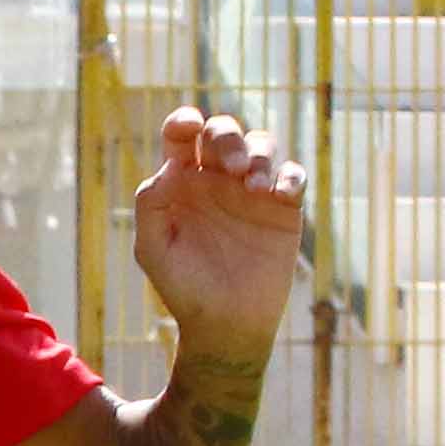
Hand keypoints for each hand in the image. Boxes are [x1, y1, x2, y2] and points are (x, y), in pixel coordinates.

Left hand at [126, 108, 307, 362]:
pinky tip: (280, 195)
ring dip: (260, 154)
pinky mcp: (283, 209)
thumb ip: (151, 205)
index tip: (189, 126)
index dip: (184, 120)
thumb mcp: (153, 249)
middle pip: (224, 132)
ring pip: (262, 143)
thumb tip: (169, 166)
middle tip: (231, 169)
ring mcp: (252, 192)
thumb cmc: (183, 288)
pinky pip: (293, 174)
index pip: (182, 136)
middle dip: (227, 137)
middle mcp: (217, 180)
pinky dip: (290, 175)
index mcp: (182, 183)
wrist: (225, 325)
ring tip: (254, 187)